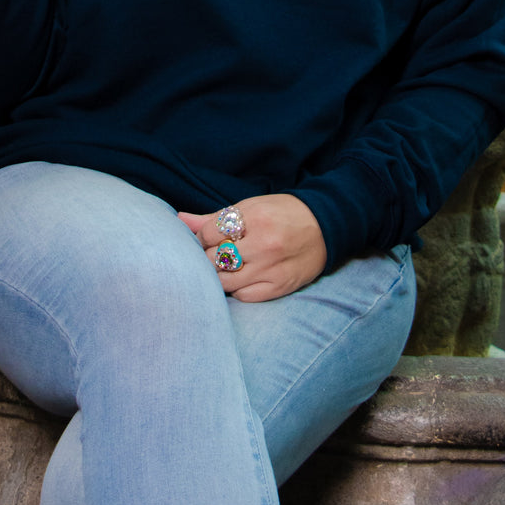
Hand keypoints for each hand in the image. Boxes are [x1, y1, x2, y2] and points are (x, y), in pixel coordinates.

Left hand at [178, 194, 326, 301]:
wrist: (325, 226)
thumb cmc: (281, 214)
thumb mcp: (249, 207)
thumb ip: (213, 218)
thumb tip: (179, 219)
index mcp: (254, 218)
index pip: (208, 234)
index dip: (204, 237)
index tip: (211, 238)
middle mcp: (263, 244)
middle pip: (214, 259)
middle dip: (209, 257)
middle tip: (217, 253)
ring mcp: (272, 268)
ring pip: (225, 282)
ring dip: (220, 275)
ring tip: (228, 266)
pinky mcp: (280, 287)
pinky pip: (244, 296)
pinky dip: (238, 289)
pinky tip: (243, 278)